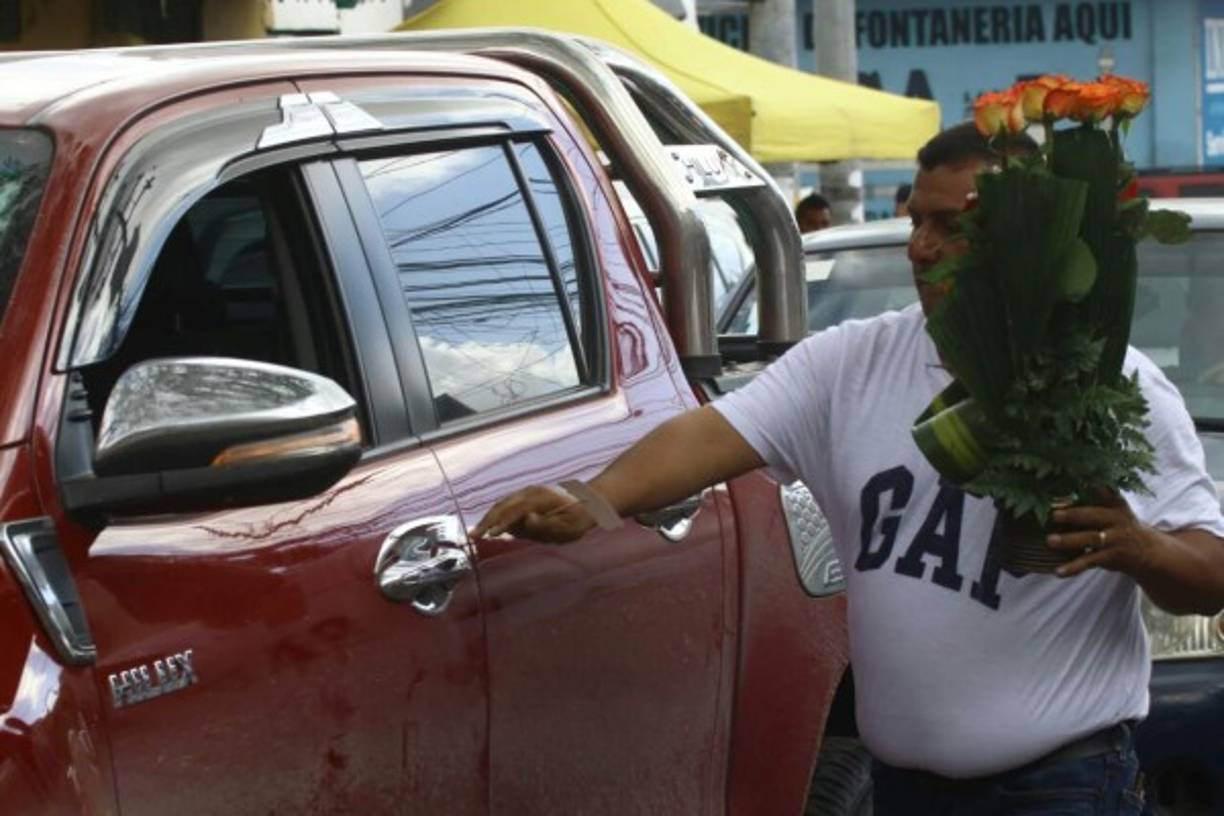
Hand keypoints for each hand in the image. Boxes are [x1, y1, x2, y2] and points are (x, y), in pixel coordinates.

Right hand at [470, 486, 597, 544]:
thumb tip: (525, 520)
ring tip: (476, 532)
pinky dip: (496, 513)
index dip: (500, 523)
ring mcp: (528, 492)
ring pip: (502, 503)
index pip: (514, 511)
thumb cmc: (579, 519)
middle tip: (472, 536)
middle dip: (486, 520)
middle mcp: (531, 492)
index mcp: (540, 498)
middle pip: (503, 505)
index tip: (488, 536)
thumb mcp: (566, 527)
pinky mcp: (527, 496)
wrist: (590, 502)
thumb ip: (544, 525)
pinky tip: (490, 525)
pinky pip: (507, 504)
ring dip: (488, 517)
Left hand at [1045, 490, 1154, 577]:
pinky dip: (1073, 567)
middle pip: (1093, 515)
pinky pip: (1090, 561)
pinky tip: (1058, 571)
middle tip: (1053, 515)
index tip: (1072, 481)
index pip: (1102, 491)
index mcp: (1115, 503)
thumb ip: (1095, 496)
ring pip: (1090, 538)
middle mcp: (1116, 519)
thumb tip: (1057, 484)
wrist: (1148, 551)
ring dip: (1069, 540)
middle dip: (1073, 515)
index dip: (1087, 486)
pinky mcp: (1111, 556)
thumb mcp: (1113, 507)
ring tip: (1049, 541)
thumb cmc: (1118, 524)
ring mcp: (1115, 538)